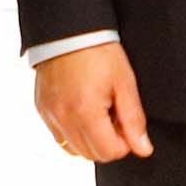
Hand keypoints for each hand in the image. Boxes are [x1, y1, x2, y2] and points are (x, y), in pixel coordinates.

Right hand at [35, 41, 152, 161]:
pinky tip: (83, 112)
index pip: (109, 152)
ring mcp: (50, 115)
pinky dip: (74, 132)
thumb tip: (143, 149)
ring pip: (74, 150)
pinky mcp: (42, 110)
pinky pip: (60, 137)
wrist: (69, 31)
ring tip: (99, 113)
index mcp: (85, 111)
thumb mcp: (124, 83)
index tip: (126, 124)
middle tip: (114, 117)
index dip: (124, 143)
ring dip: (91, 139)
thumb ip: (133, 120)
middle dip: (108, 142)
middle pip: (92, 155)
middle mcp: (63, 117)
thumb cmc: (98, 51)